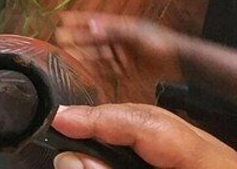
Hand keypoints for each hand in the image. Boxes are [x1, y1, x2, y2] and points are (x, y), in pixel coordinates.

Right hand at [52, 104, 236, 168]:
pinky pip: (165, 147)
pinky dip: (133, 145)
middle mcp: (218, 157)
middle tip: (65, 125)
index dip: (101, 118)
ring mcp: (212, 160)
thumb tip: (71, 159)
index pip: (151, 124)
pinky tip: (108, 149)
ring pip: (158, 130)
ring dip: (115, 131)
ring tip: (80, 134)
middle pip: (153, 119)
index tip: (63, 120)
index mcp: (215, 164)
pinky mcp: (203, 163)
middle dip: (104, 120)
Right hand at [55, 13, 181, 100]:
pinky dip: (94, 67)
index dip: (78, 19)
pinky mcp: (125, 69)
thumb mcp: (136, 35)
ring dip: (82, 53)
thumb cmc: (161, 44)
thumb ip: (114, 31)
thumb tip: (92, 26)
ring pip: (97, 53)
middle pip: (92, 38)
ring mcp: (121, 54)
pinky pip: (105, 68)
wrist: (181, 63)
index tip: (61, 17)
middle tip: (58, 36)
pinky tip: (83, 67)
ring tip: (65, 51)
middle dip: (75, 37)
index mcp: (120, 26)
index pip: (94, 21)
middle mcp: (118, 39)